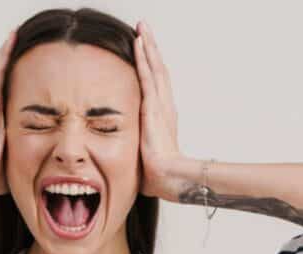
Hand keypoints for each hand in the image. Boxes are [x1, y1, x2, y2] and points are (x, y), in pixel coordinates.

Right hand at [0, 27, 16, 196]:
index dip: (20, 84)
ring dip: (8, 53)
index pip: (13, 97)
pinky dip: (5, 53)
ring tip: (16, 36)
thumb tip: (46, 168)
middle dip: (13, 63)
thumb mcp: (18, 158)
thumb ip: (26, 156)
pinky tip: (12, 38)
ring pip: (1, 70)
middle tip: (23, 46)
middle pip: (5, 79)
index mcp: (2, 121)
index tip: (32, 74)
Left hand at [134, 20, 190, 201]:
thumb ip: (140, 152)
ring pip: (155, 67)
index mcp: (164, 117)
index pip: (157, 86)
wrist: (169, 177)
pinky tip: (139, 42)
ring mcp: (161, 104)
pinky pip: (147, 75)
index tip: (146, 52)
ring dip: (148, 46)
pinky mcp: (154, 106)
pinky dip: (144, 57)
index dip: (153, 67)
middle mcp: (165, 106)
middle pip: (159, 70)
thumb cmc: (159, 175)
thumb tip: (133, 162)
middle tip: (145, 30)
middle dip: (152, 49)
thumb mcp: (146, 158)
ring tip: (143, 28)